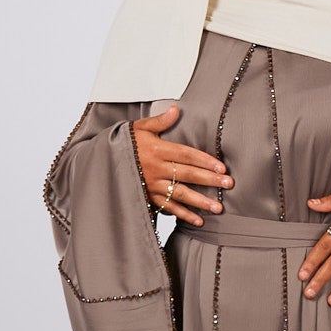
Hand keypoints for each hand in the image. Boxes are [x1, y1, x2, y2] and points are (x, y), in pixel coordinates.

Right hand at [131, 104, 233, 224]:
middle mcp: (155, 168)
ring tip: (218, 208)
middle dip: (209, 180)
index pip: (186, 155)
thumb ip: (159, 121)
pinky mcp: (147, 197)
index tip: (222, 167)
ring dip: (200, 202)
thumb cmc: (124, 143)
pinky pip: (168, 208)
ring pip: (180, 194)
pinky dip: (183, 215)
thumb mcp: (138, 128)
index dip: (205, 161)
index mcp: (156, 150)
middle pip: (187, 174)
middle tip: (228, 184)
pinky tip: (198, 220)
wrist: (102, 162)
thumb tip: (175, 109)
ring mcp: (151, 185)